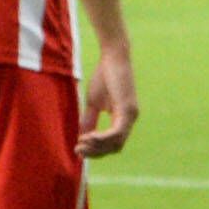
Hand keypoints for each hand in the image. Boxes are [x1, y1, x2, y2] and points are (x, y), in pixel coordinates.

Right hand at [76, 45, 139, 160]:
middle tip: (78, 151)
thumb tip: (82, 136)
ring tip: (81, 144)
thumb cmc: (104, 76)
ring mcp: (131, 115)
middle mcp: (130, 119)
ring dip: (97, 147)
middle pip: (115, 147)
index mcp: (124, 118)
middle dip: (96, 152)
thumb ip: (90, 120)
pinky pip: (116, 133)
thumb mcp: (94, 102)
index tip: (79, 149)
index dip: (96, 150)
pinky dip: (102, 138)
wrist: (113, 57)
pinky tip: (88, 137)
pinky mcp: (127, 110)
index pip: (113, 143)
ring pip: (116, 143)